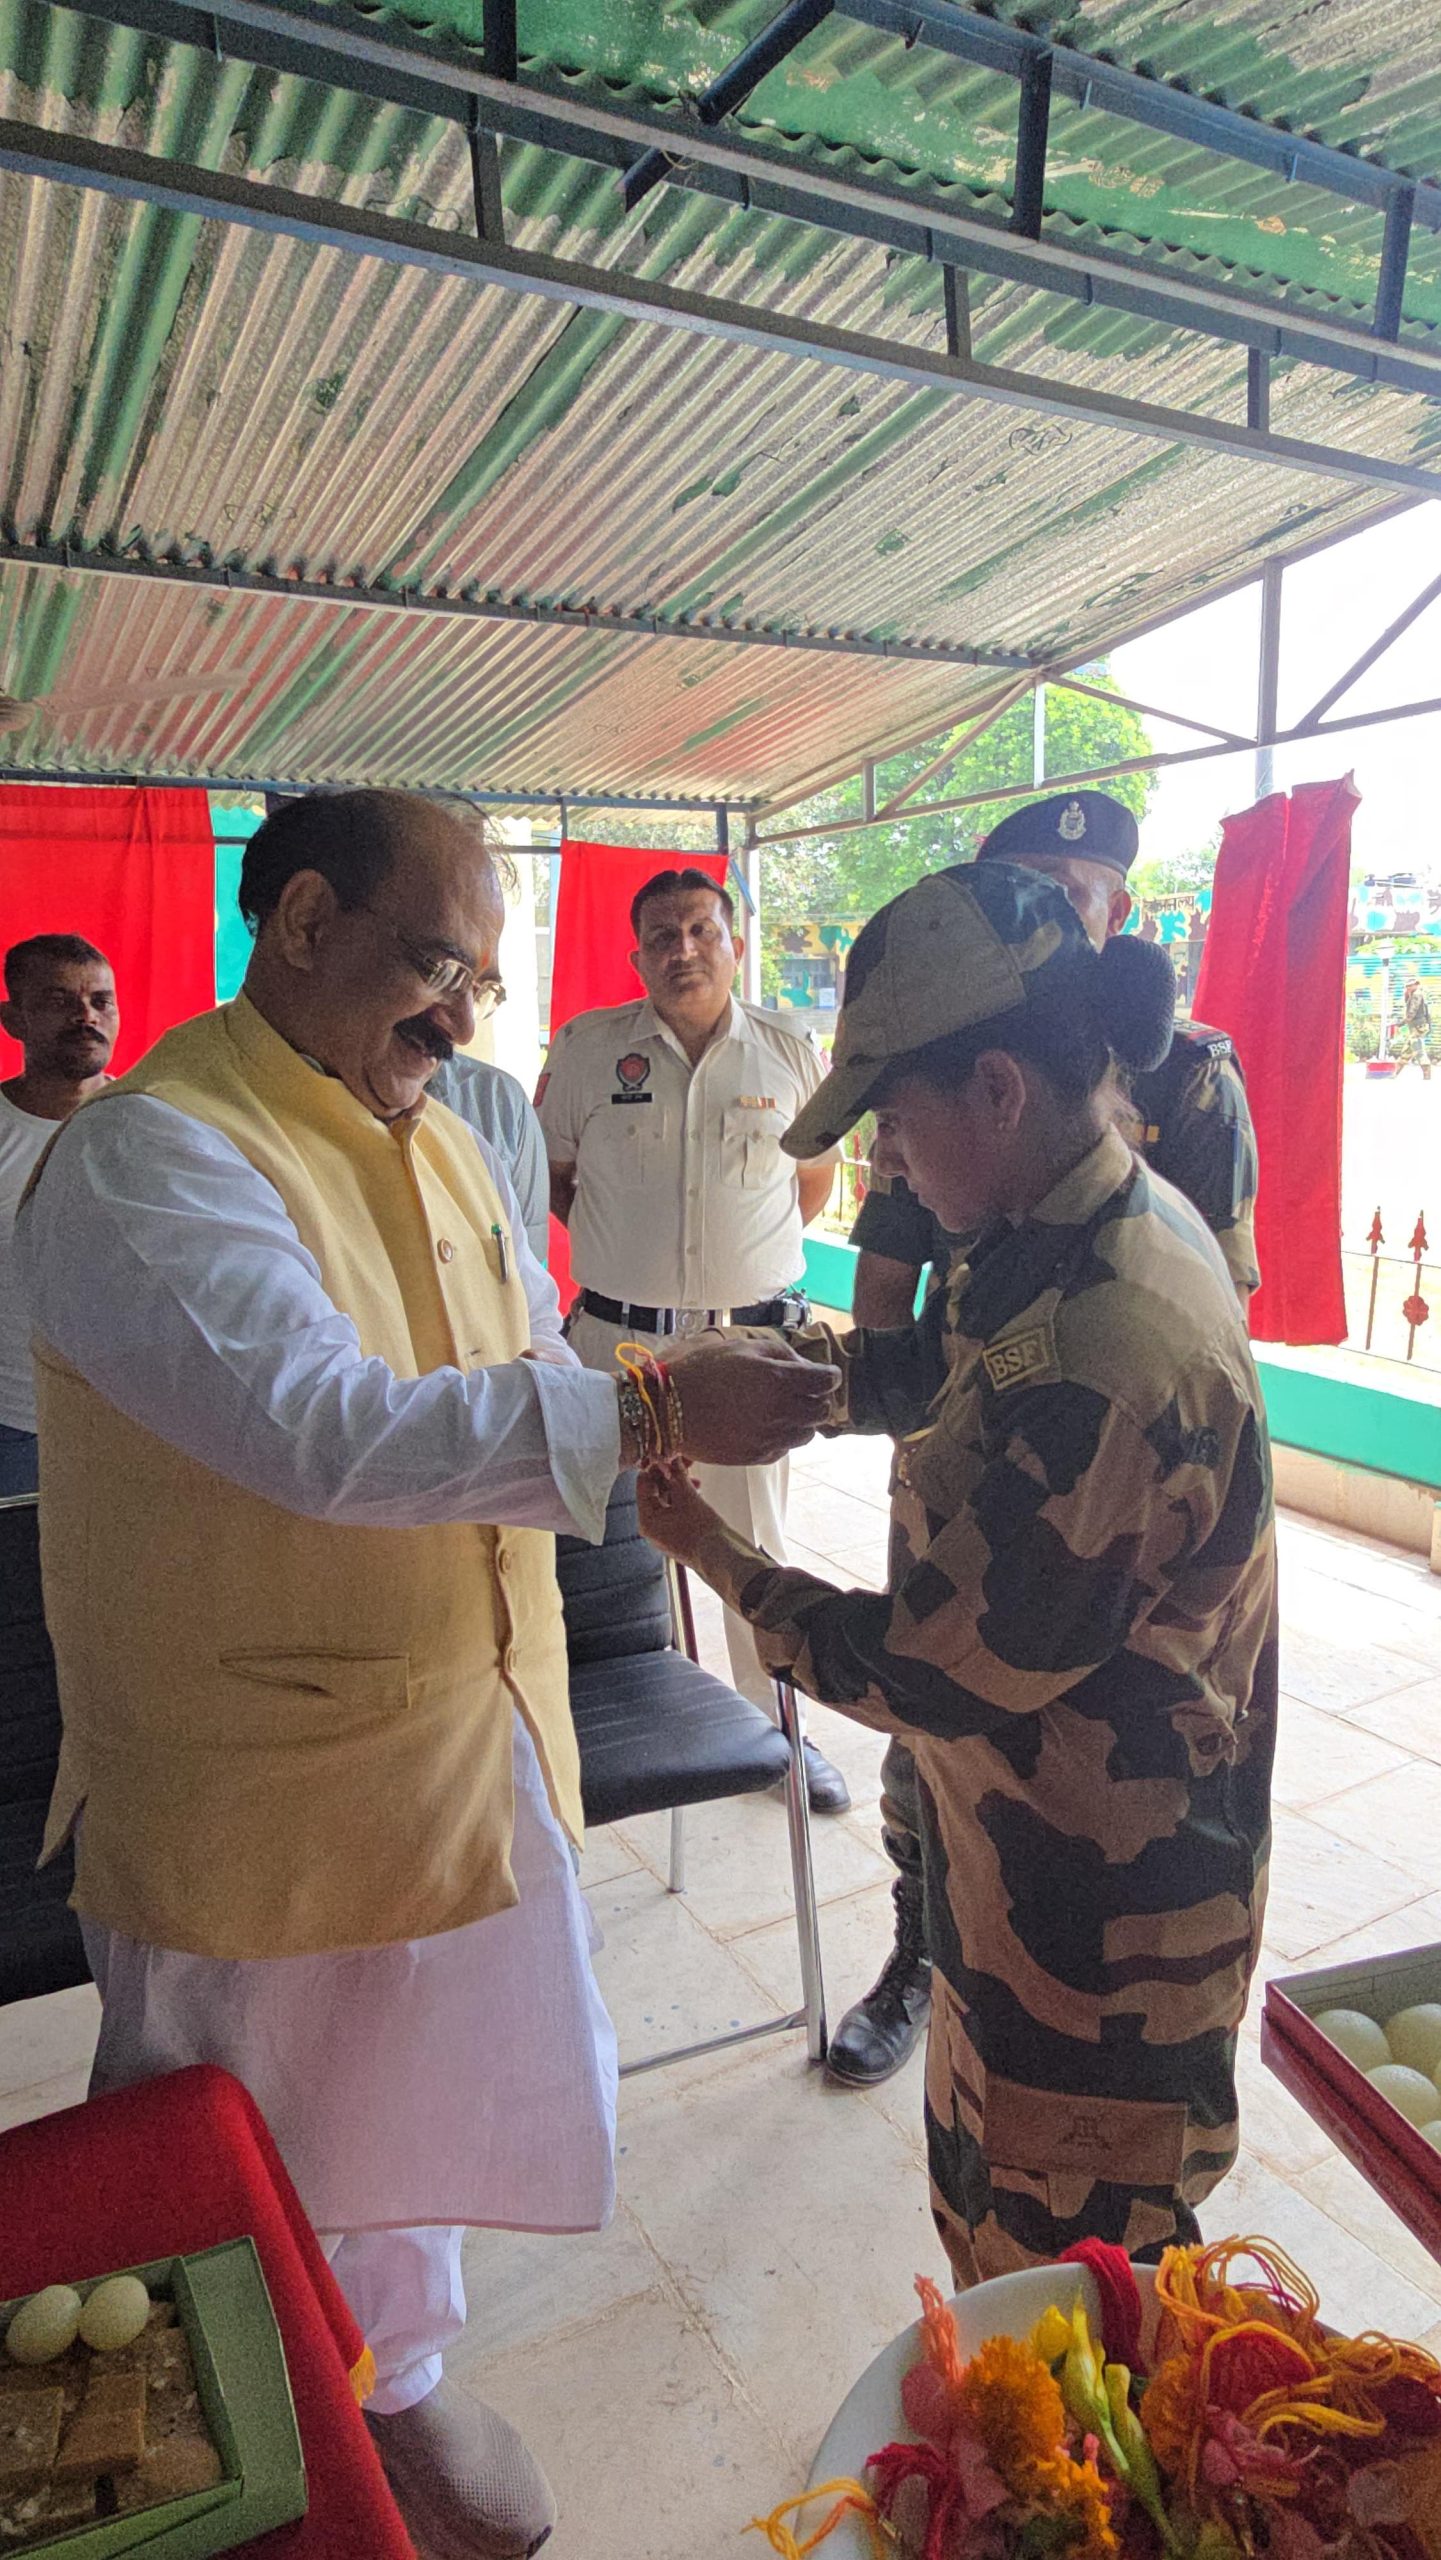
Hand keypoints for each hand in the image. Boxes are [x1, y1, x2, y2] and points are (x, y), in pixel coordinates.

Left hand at [635, 1461, 718, 1561]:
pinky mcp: (677, 1536)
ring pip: (667, 1503)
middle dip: (669, 1477)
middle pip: (654, 1494)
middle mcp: (651, 1529)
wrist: (721, 1557)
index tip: (667, 1456)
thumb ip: (678, 1475)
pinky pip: (675, 1512)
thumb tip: (673, 1459)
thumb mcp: (688, 1496)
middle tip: (682, 1463)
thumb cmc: (702, 1530)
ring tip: (694, 1479)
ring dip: (678, 1487)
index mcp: (646, 1520)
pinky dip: (683, 1500)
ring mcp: (664, 1534)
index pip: (643, 1485)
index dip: (655, 1468)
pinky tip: (697, 1492)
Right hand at [667, 1337, 839, 1465]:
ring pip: (807, 1434)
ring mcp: (770, 1437)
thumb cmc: (704, 1371)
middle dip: (816, 1398)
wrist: (668, 1408)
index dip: (828, 1375)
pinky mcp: (757, 1456)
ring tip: (781, 1410)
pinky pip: (785, 1449)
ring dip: (801, 1421)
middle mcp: (780, 1411)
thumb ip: (782, 1354)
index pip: (827, 1381)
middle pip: (822, 1410)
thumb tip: (805, 1368)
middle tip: (802, 1391)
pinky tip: (764, 1425)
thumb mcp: (744, 1347)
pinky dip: (782, 1438)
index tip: (822, 1374)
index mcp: (779, 1379)